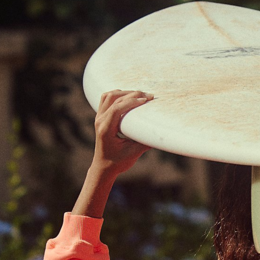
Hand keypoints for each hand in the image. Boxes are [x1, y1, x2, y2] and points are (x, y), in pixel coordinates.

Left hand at [72, 90, 154, 216]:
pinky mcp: (101, 116)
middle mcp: (100, 121)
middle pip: (114, 98)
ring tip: (141, 95)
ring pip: (109, 96)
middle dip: (132, 94)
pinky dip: (118, 95)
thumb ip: (145, 142)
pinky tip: (130, 97)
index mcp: (106, 129)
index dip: (131, 101)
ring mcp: (98, 117)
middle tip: (149, 96)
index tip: (146, 100)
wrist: (104, 167)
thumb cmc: (118, 162)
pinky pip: (107, 99)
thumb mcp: (134, 153)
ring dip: (125, 92)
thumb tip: (160, 132)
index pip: (116, 108)